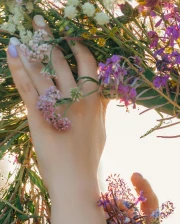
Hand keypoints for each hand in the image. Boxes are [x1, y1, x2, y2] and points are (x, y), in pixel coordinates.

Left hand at [6, 16, 107, 193]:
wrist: (76, 183)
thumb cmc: (88, 162)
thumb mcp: (101, 134)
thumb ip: (102, 112)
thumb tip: (106, 97)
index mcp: (94, 104)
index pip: (89, 67)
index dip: (79, 49)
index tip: (71, 40)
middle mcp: (77, 101)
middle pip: (63, 62)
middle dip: (50, 40)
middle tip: (41, 24)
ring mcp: (58, 108)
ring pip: (43, 70)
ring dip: (32, 48)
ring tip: (24, 34)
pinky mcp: (39, 117)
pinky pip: (27, 86)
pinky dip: (18, 67)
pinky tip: (12, 52)